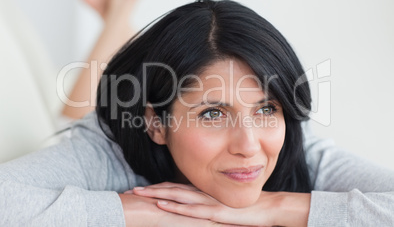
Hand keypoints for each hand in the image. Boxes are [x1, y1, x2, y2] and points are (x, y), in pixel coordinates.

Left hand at [118, 190, 240, 226]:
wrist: (267, 208)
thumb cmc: (245, 209)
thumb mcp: (223, 207)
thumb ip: (208, 206)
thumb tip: (197, 210)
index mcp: (202, 193)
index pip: (175, 188)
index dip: (158, 188)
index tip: (143, 189)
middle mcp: (202, 194)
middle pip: (171, 189)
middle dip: (151, 190)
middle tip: (131, 190)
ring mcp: (207, 202)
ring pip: (176, 196)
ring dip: (156, 195)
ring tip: (139, 194)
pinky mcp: (214, 212)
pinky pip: (191, 210)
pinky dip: (174, 208)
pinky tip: (162, 206)